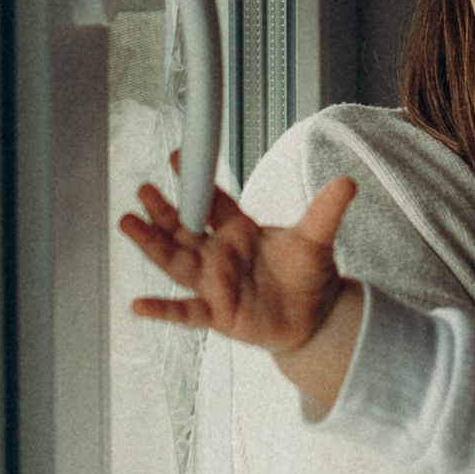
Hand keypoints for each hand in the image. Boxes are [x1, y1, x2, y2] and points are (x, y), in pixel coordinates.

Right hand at [122, 170, 362, 410]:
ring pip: (176, 262)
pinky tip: (139, 305)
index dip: (196, 179)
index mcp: (239, 230)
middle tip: (142, 189)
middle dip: (163, 211)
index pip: (212, 201)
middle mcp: (219, 254)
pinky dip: (163, 310)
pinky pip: (185, 312)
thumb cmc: (307, 274)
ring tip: (126, 223)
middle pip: (184, 228)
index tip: (176, 156)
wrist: (314, 317)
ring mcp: (214, 284)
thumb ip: (325, 211)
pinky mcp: (217, 314)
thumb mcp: (316, 239)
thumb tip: (348, 181)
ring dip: (152, 245)